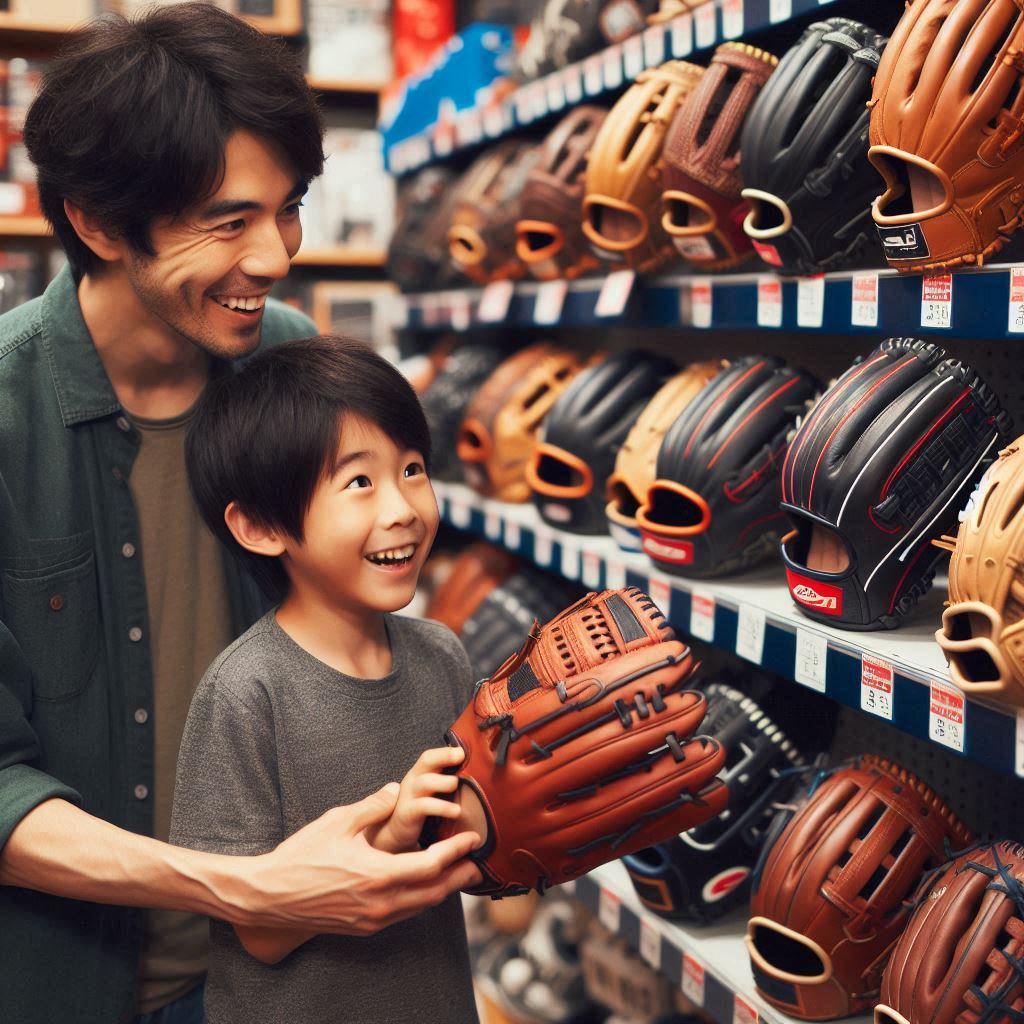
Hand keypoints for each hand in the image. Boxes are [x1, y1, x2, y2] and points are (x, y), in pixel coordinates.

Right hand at [234, 782, 482, 935]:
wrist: (270, 895)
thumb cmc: (302, 855)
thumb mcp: (339, 821)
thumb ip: (373, 806)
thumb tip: (395, 789)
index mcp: (379, 873)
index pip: (432, 864)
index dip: (456, 851)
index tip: (472, 838)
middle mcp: (382, 902)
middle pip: (435, 891)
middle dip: (459, 876)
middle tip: (477, 862)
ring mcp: (373, 919)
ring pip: (420, 906)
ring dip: (442, 889)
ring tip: (456, 873)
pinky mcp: (364, 927)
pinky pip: (403, 915)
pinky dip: (419, 899)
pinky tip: (421, 885)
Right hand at [368, 747, 464, 852]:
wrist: (395, 836)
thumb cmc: (419, 812)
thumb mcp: (432, 794)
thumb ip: (446, 784)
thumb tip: (476, 778)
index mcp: (420, 774)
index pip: (430, 756)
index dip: (445, 751)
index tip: (463, 751)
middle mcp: (413, 781)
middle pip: (426, 761)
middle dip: (444, 756)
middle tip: (461, 757)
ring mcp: (408, 796)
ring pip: (425, 781)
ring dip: (444, 782)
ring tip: (457, 786)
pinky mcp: (407, 814)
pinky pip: (424, 806)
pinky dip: (441, 807)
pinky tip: (455, 811)